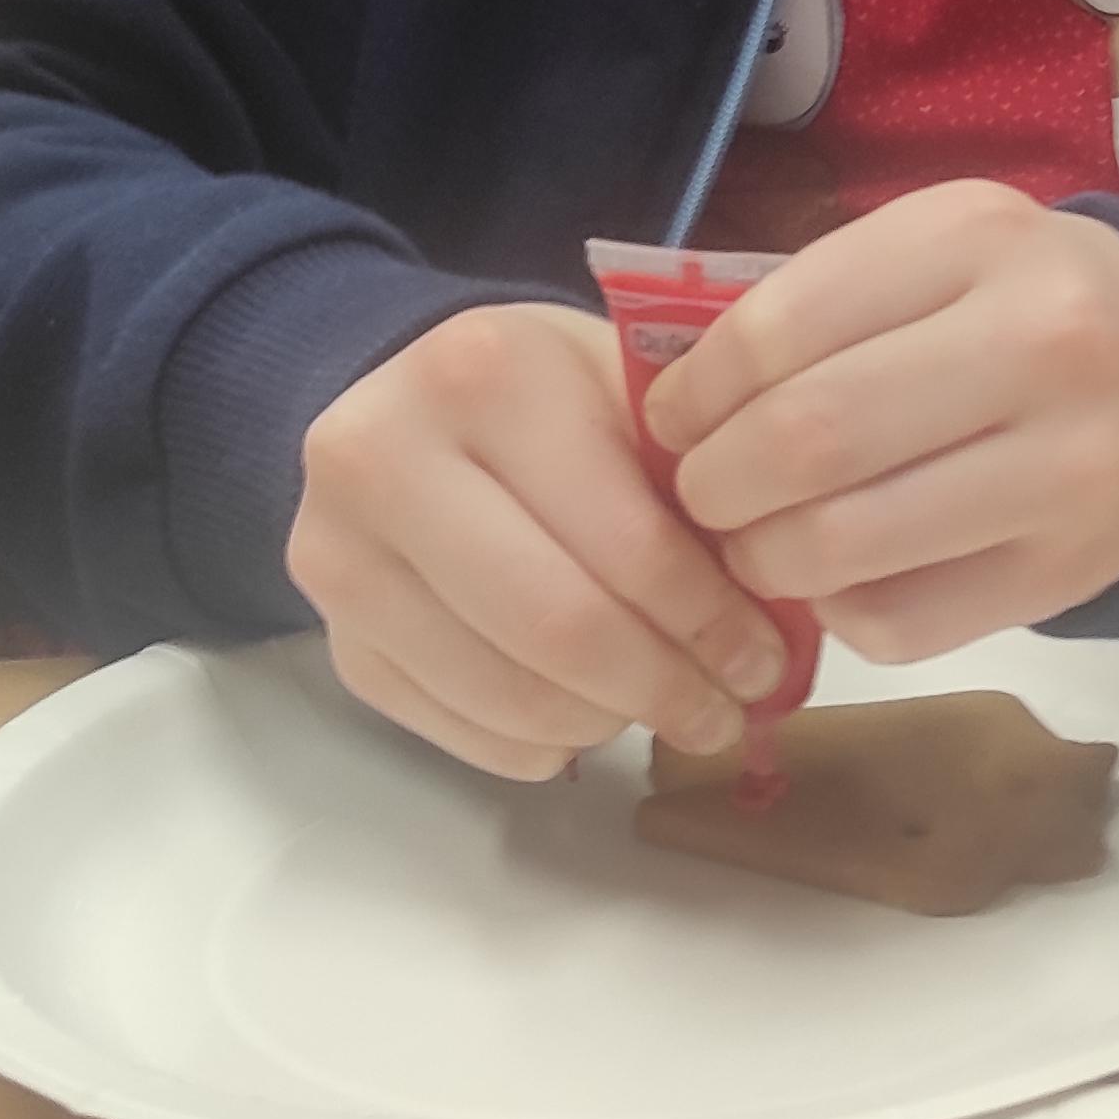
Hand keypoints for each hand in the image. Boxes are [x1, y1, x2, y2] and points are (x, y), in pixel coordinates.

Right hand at [288, 303, 789, 782]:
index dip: (710, 621)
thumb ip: (700, 484)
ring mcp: (339, 558)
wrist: (407, 407)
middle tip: (724, 713)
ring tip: (664, 712)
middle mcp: (380, 459)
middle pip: (555, 628)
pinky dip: (543, 744)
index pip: (624, 541)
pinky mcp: (335, 641)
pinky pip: (459, 733)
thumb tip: (783, 628)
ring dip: (608, 724)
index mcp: (479, 374)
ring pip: (506, 695)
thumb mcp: (629, 392)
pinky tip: (588, 716)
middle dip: (663, 687)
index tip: (765, 662)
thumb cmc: (550, 398)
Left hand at [644, 182, 1118, 664]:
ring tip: (755, 541)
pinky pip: (900, 623)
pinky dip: (838, 611)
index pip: (782, 328)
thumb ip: (813, 307)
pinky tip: (840, 576)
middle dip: (716, 483)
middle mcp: (1041, 347)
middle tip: (701, 493)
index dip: (697, 390)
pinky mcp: (1069, 573)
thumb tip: (674, 405)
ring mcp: (1066, 471)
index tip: (671, 419)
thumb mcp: (931, 254)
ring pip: (846, 546)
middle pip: (810, 441)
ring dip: (763, 557)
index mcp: (980, 240)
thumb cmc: (1016, 304)